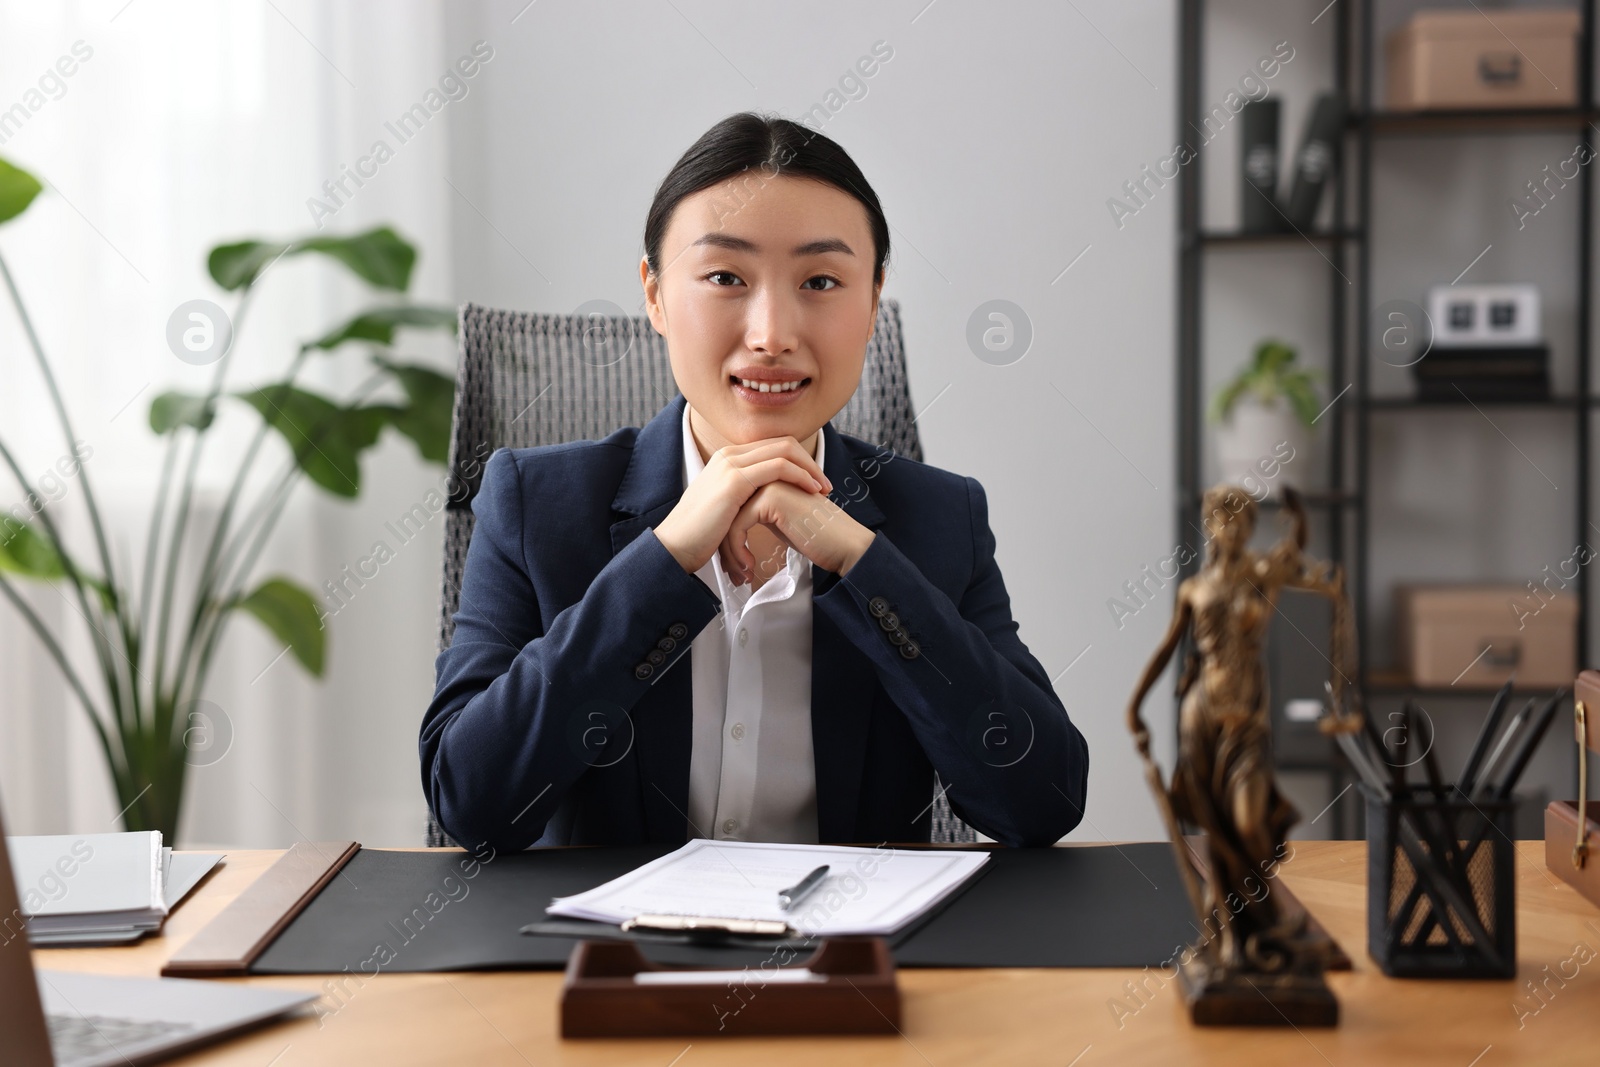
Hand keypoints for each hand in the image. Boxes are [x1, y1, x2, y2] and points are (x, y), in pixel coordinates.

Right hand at [654, 437, 832, 573]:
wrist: (675, 547)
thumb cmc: (699, 536)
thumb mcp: (725, 509)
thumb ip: (743, 499)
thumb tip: (764, 505)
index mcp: (727, 460)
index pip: (772, 448)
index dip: (798, 462)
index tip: (815, 483)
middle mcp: (729, 455)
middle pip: (782, 444)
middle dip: (809, 462)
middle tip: (826, 485)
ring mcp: (731, 464)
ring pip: (784, 451)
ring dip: (810, 468)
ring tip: (824, 489)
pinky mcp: (735, 480)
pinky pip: (779, 467)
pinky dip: (801, 476)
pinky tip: (812, 491)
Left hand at [721, 479, 875, 582]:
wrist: (844, 545)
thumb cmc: (816, 537)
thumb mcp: (781, 521)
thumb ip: (759, 513)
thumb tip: (730, 526)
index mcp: (768, 477)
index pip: (732, 504)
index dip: (727, 536)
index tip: (731, 563)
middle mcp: (766, 475)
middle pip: (728, 510)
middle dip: (724, 545)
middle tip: (731, 573)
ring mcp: (768, 483)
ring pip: (729, 519)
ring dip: (730, 552)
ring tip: (739, 575)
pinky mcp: (770, 498)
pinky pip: (738, 526)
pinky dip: (738, 550)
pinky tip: (749, 567)